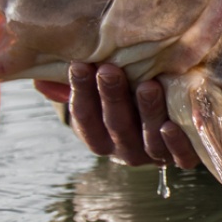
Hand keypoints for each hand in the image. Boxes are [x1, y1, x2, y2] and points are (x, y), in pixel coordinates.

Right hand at [34, 62, 199, 168]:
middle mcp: (125, 149)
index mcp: (99, 137)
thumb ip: (72, 85)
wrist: (172, 114)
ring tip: (148, 86)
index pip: (85, 117)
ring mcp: (154, 155)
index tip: (79, 65)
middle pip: (116, 125)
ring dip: (148, 112)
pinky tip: (172, 126)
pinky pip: (181, 156)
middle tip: (109, 70)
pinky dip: (176, 143)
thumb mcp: (100, 90)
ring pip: (149, 138)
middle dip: (112, 97)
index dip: (81, 93)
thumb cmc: (128, 95)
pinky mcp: (182, 156)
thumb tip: (39, 78)